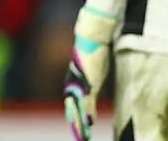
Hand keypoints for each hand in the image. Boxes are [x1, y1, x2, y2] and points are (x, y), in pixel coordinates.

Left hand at [63, 8, 116, 140]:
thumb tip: (94, 87)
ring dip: (81, 123)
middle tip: (81, 138)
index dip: (74, 116)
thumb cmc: (94, 51)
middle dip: (76, 124)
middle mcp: (73, 84)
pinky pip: (86, 100)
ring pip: (78, 108)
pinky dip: (87, 112)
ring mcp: (80, 83)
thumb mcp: (93, 70)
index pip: (73, 103)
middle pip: (73, 108)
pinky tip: (90, 122)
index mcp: (74, 82)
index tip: (78, 129)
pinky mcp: (88, 81)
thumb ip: (92, 81)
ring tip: (84, 136)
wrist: (93, 37)